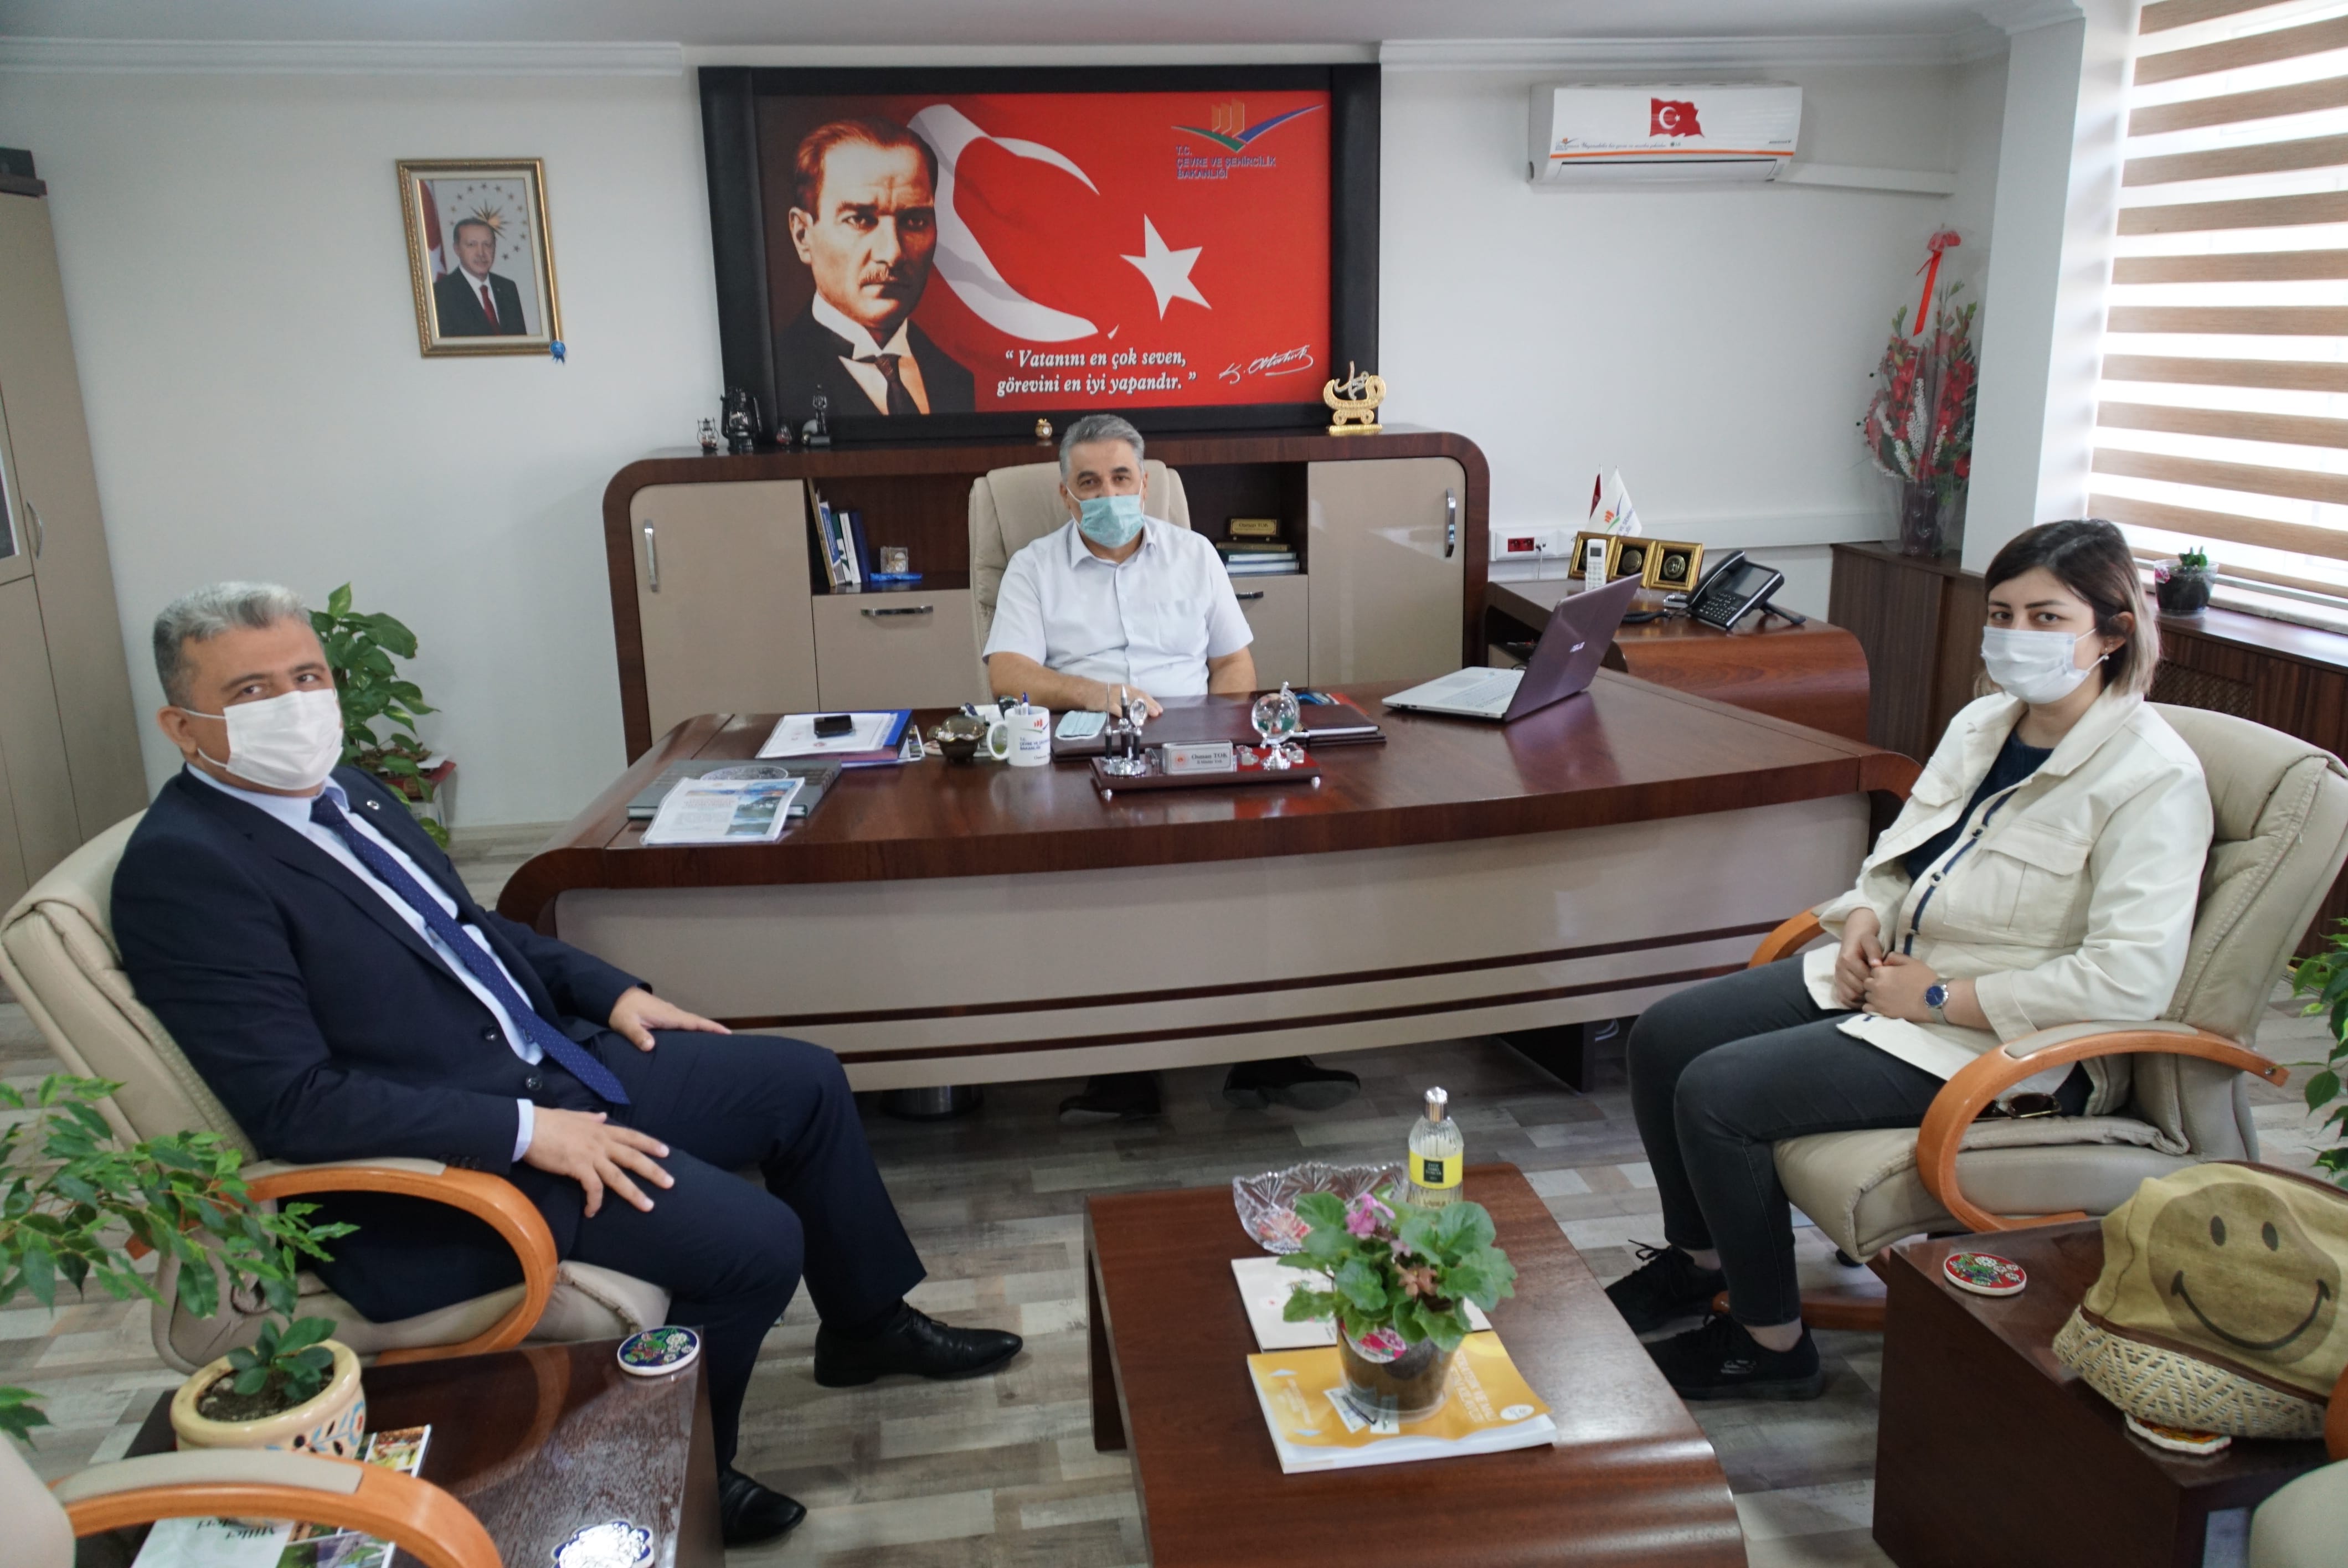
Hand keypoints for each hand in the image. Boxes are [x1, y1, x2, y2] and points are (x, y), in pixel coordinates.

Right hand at [521, 1108, 672, 1217]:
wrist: (528, 1127)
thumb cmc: (547, 1121)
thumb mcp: (573, 1115)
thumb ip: (590, 1118)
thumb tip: (601, 1116)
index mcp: (601, 1129)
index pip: (632, 1136)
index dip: (650, 1144)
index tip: (666, 1152)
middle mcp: (601, 1142)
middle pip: (633, 1157)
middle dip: (653, 1171)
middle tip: (670, 1182)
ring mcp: (591, 1154)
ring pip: (619, 1176)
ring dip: (634, 1193)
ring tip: (648, 1205)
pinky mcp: (578, 1166)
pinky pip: (593, 1188)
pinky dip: (595, 1202)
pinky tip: (592, 1212)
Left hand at [607, 985, 729, 1051]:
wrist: (615, 996)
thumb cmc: (621, 1010)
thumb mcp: (626, 1024)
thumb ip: (637, 1035)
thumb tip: (650, 1046)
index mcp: (667, 1015)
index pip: (694, 1022)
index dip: (711, 1028)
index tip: (727, 1033)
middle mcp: (672, 1013)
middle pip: (697, 1022)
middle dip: (713, 1030)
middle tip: (728, 1041)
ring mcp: (669, 1013)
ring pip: (691, 1022)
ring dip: (704, 1029)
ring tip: (715, 1042)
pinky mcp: (664, 1015)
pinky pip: (684, 1022)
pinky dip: (693, 1028)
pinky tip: (694, 1037)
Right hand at [1099, 683, 1161, 717]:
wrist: (1088, 691)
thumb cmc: (1106, 693)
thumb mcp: (1120, 693)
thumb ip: (1131, 701)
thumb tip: (1144, 710)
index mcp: (1127, 688)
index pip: (1142, 694)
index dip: (1152, 702)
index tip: (1160, 709)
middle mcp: (1123, 691)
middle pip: (1138, 698)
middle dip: (1148, 706)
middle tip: (1156, 713)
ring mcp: (1115, 697)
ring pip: (1129, 704)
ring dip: (1138, 711)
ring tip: (1145, 718)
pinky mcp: (1107, 704)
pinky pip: (1117, 710)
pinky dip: (1124, 714)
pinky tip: (1130, 719)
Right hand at [1833, 909, 1885, 1007]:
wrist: (1854, 937)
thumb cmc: (1865, 939)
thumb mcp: (1871, 941)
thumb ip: (1874, 951)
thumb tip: (1876, 965)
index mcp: (1847, 959)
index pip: (1864, 977)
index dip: (1876, 981)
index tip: (1885, 980)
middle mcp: (1839, 969)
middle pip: (1857, 989)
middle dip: (1871, 990)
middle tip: (1881, 989)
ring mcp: (1837, 977)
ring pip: (1850, 996)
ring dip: (1863, 998)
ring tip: (1874, 995)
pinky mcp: (1837, 983)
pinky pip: (1844, 999)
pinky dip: (1854, 1003)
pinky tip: (1864, 999)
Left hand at [1862, 952, 1939, 1022]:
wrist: (1935, 999)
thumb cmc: (1924, 978)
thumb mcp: (1911, 961)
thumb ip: (1894, 957)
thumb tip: (1883, 960)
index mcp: (1882, 973)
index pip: (1872, 970)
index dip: (1881, 972)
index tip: (1890, 976)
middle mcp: (1876, 986)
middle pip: (1867, 983)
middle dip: (1875, 983)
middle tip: (1888, 986)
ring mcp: (1878, 1001)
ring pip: (1867, 996)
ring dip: (1873, 995)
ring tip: (1887, 996)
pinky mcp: (1883, 1013)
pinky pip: (1867, 1009)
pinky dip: (1872, 1007)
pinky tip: (1882, 1005)